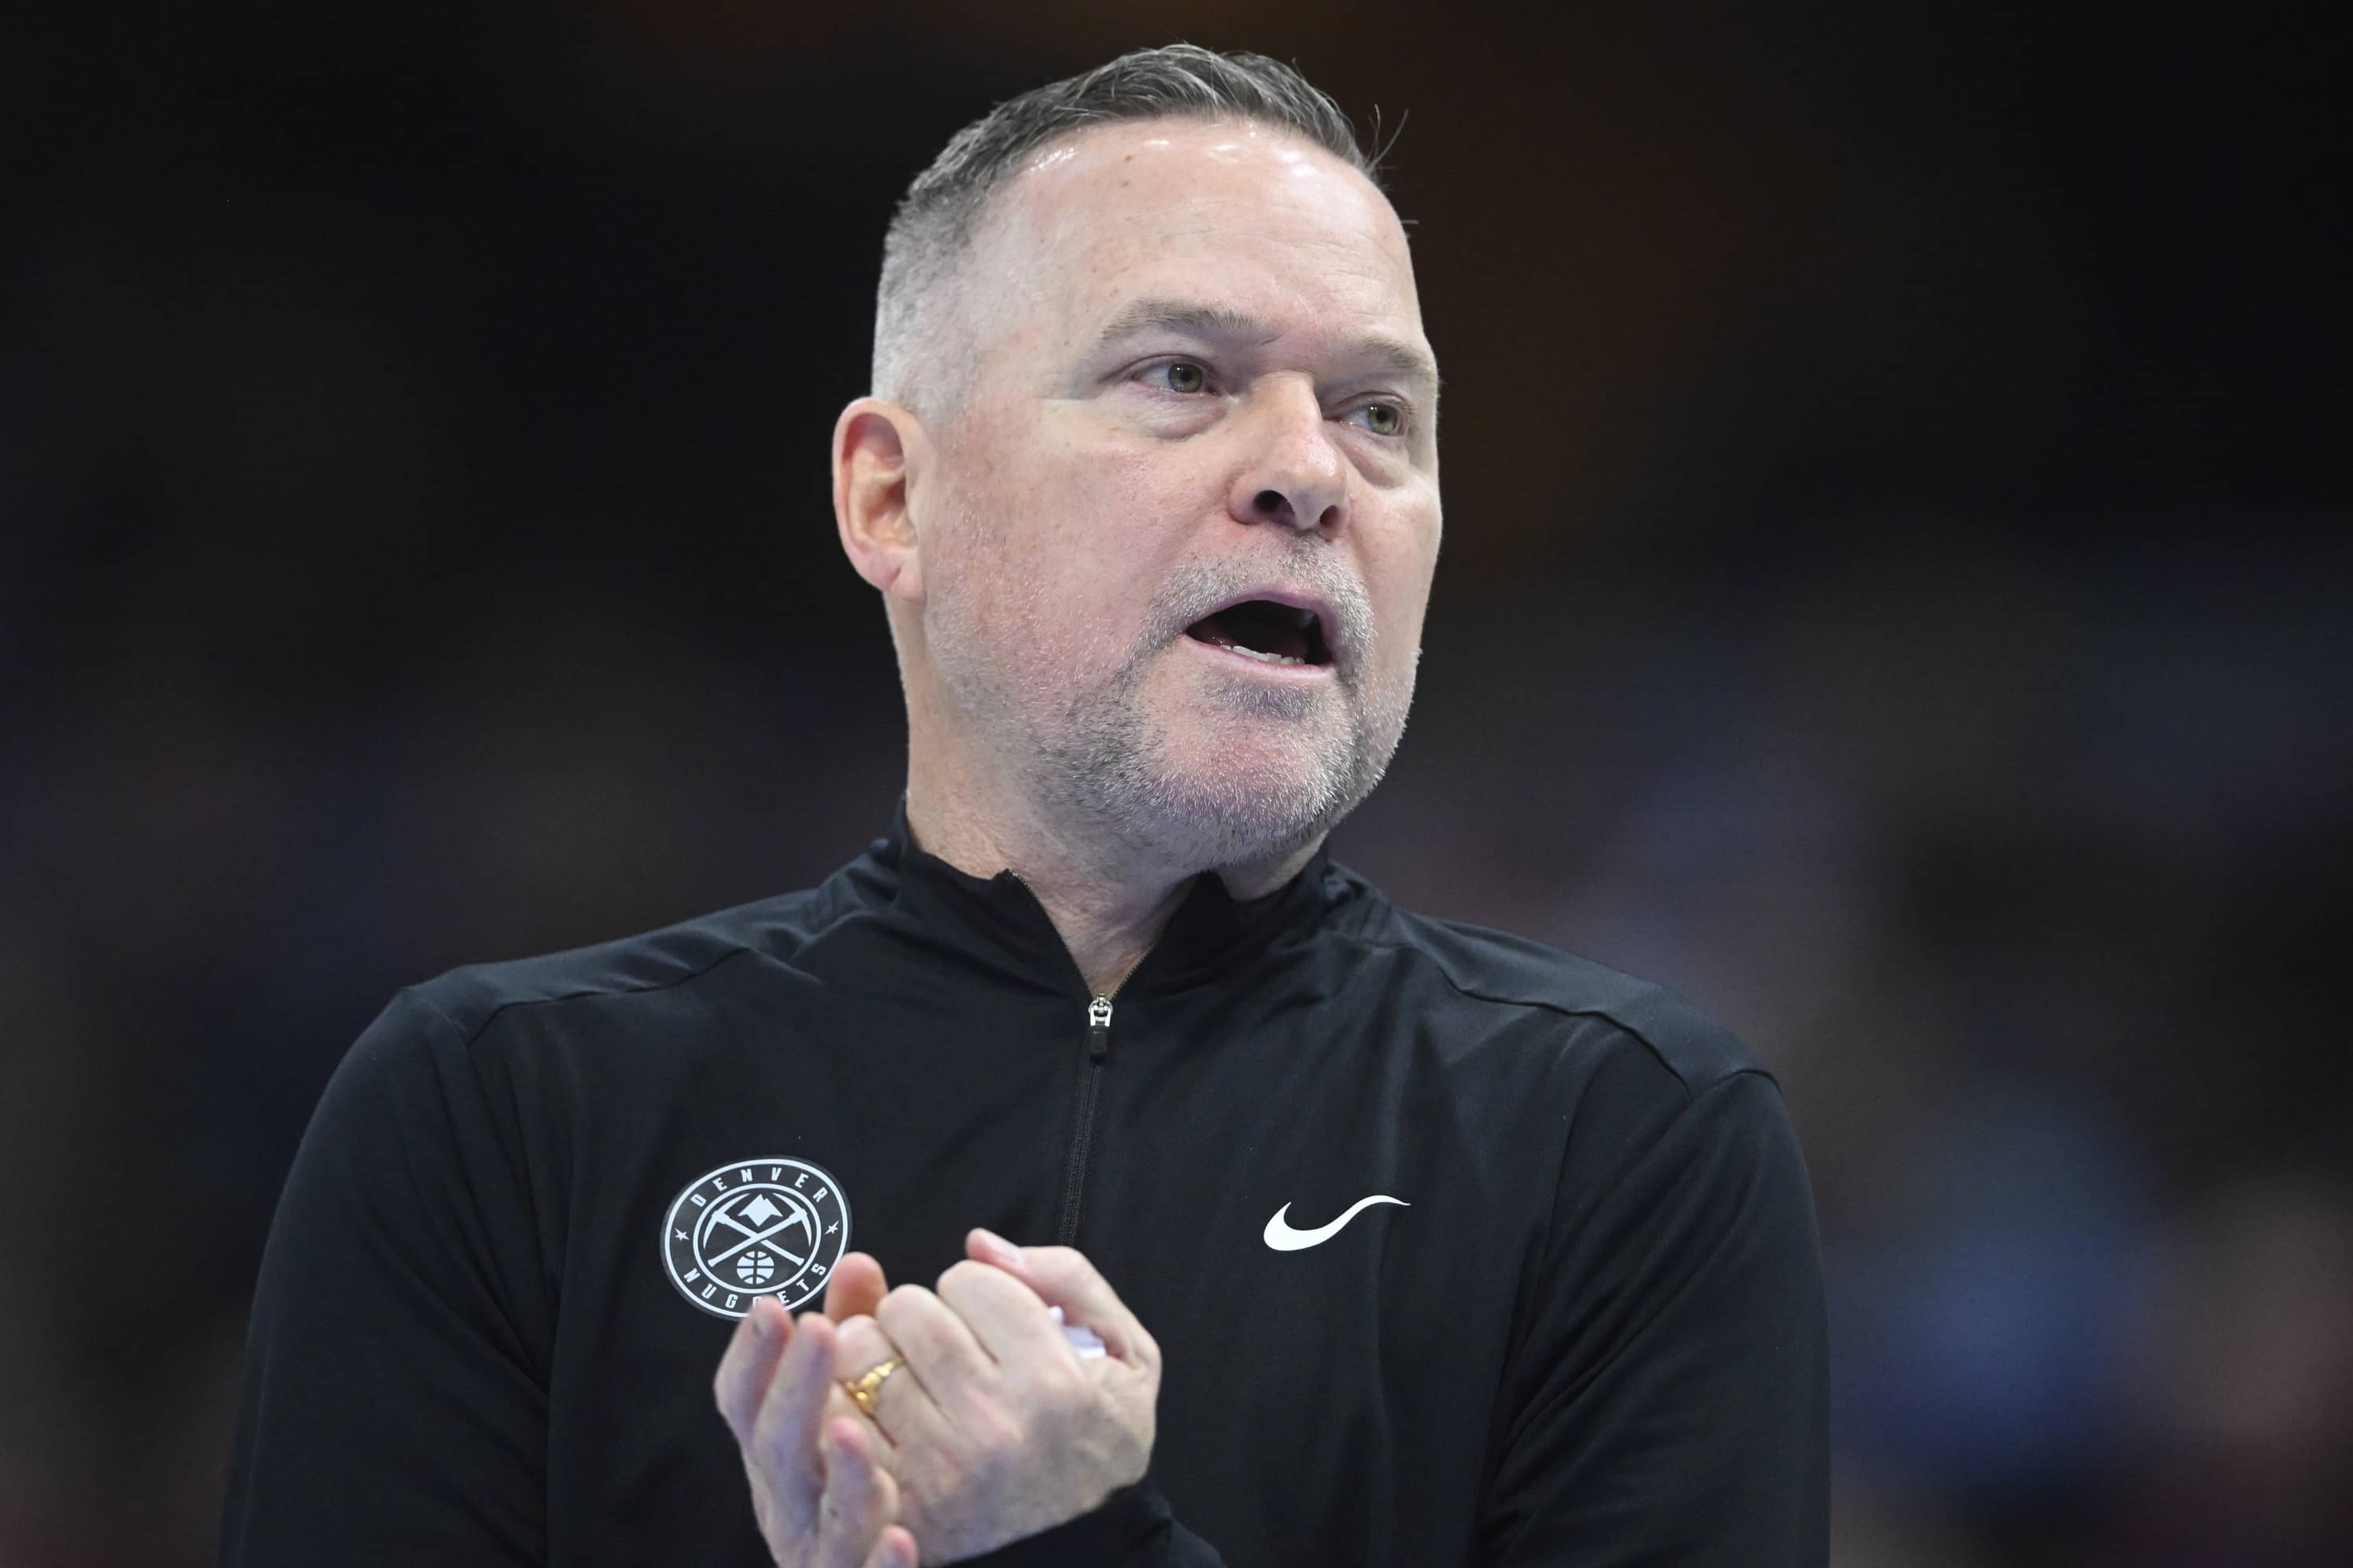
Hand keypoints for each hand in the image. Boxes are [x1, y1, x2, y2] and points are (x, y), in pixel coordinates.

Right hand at [714, 1288, 917, 1567]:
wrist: (869, 1567)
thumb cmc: (861, 1475)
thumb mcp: (848, 1399)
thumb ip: (851, 1334)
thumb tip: (857, 1263)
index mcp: (778, 1454)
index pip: (744, 1402)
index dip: (752, 1355)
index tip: (771, 1305)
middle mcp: (789, 1503)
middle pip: (779, 1448)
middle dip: (795, 1387)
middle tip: (818, 1330)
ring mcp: (823, 1552)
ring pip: (824, 1518)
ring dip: (838, 1474)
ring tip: (853, 1431)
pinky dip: (879, 1561)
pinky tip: (904, 1535)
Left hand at [825, 1230, 1161, 1564]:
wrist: (1082, 1557)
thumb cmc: (1099, 1453)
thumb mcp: (1128, 1359)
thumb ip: (1070, 1280)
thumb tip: (982, 1245)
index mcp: (1053, 1380)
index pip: (972, 1280)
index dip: (973, 1287)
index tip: (984, 1318)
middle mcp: (995, 1422)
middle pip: (910, 1310)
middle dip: (918, 1313)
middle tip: (937, 1343)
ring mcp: (940, 1466)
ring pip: (864, 1355)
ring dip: (876, 1351)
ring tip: (907, 1374)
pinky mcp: (898, 1500)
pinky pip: (840, 1416)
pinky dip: (847, 1399)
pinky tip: (876, 1409)